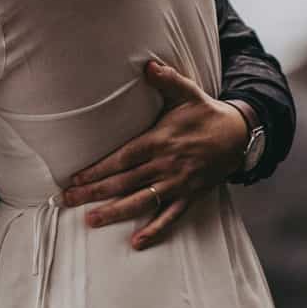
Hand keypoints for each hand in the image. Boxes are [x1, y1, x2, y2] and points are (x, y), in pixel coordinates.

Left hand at [63, 57, 250, 248]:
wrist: (238, 136)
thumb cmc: (207, 113)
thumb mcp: (188, 92)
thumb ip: (167, 79)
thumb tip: (148, 65)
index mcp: (160, 141)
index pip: (123, 158)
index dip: (99, 169)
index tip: (76, 178)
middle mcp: (166, 165)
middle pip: (125, 182)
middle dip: (94, 192)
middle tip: (67, 200)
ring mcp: (178, 183)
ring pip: (142, 201)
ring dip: (115, 212)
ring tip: (91, 220)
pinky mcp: (189, 196)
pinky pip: (170, 217)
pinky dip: (155, 230)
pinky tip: (137, 242)